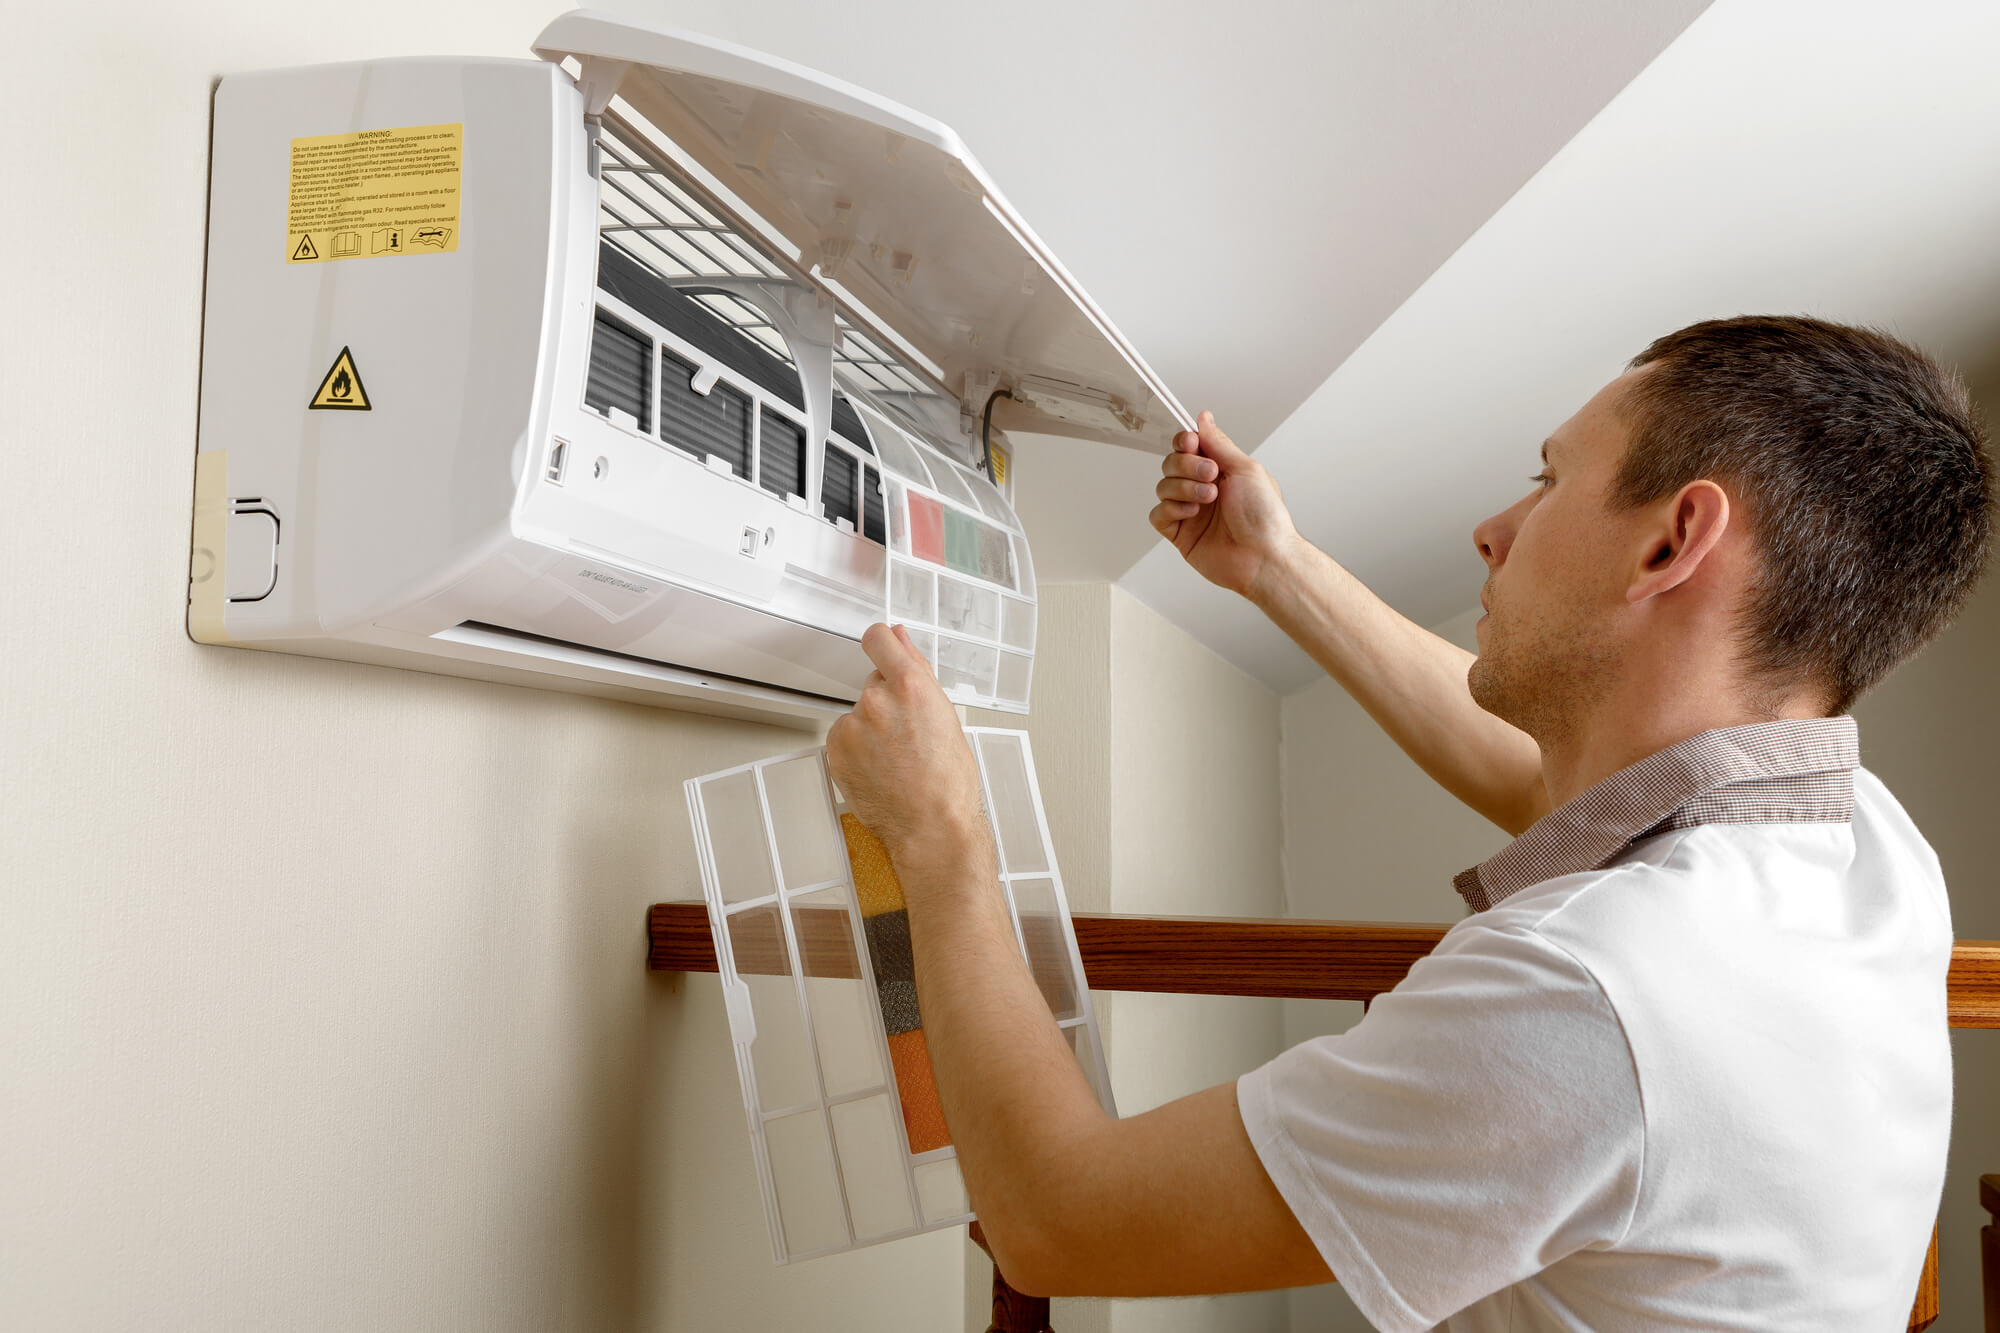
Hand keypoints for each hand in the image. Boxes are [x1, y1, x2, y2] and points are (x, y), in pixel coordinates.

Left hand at [826, 624, 988, 873]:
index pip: (879, 638)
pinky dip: (858, 750)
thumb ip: (917, 670)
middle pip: (874, 683)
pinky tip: (881, 768)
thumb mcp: (946, 716)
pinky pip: (845, 738)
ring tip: (898, 759)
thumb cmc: (948, 782)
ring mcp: (852, 727)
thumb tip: (901, 638)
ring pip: (860, 714)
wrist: (931, 827)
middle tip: (909, 734)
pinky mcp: (835, 750)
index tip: (882, 647)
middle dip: (888, 702)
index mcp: (910, 686)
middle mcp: (877, 701)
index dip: (882, 642)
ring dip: (872, 728)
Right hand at [1149, 410, 1300, 600]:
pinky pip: (1158, 515)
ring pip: (1163, 487)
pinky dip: (1171, 510)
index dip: (1185, 442)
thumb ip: (1219, 443)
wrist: (1263, 557)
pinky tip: (1191, 513)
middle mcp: (1203, 488)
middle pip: (1172, 463)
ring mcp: (1190, 511)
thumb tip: (1204, 418)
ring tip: (1207, 498)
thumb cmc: (1264, 517)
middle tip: (1210, 474)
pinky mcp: (1180, 534)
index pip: (1189, 447)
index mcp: (1220, 471)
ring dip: (1183, 488)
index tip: (1192, 443)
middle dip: (1187, 466)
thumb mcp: (1245, 468)